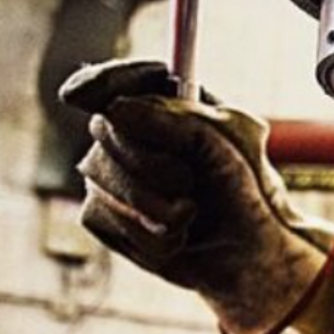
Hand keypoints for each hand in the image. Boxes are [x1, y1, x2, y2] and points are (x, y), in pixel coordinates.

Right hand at [60, 59, 333, 333]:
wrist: (251, 253)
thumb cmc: (247, 189)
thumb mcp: (227, 141)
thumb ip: (174, 118)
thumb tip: (114, 110)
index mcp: (164, 102)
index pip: (116, 79)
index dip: (97, 82)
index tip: (82, 95)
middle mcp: (130, 134)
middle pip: (104, 128)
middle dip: (149, 162)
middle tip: (188, 182)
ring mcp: (111, 173)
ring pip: (98, 175)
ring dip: (153, 204)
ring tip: (192, 213)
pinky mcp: (104, 214)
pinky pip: (99, 215)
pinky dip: (145, 233)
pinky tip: (176, 235)